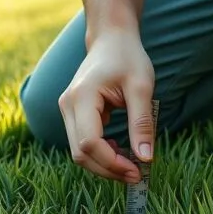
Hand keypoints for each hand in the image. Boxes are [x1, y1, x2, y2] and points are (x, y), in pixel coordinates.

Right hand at [58, 29, 155, 182]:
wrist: (111, 38)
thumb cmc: (128, 58)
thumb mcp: (142, 87)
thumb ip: (142, 123)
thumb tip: (145, 159)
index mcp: (82, 96)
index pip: (89, 142)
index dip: (111, 163)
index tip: (137, 170)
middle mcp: (67, 105)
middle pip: (80, 153)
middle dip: (108, 169)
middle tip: (136, 174)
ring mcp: (67, 110)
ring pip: (79, 152)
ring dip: (104, 165)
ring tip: (131, 164)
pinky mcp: (72, 114)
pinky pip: (82, 143)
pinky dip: (100, 154)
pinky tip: (120, 151)